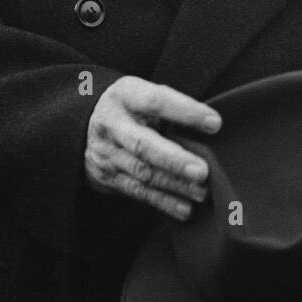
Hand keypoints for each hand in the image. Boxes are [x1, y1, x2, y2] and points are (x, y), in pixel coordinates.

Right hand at [85, 75, 220, 219]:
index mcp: (126, 95)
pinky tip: (185, 209)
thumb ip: (170, 106)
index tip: (215, 123)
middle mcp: (112, 124)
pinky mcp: (106, 177)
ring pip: (142, 173)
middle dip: (174, 160)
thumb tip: (213, 126)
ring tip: (201, 192)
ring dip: (174, 185)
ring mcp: (106, 153)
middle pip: (143, 145)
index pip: (156, 101)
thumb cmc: (133, 106)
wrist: (86, 124)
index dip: (186, 111)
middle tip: (203, 171)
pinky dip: (163, 202)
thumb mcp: (144, 93)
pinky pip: (137, 192)